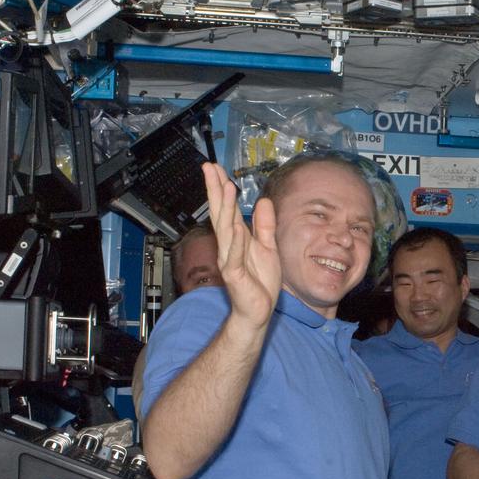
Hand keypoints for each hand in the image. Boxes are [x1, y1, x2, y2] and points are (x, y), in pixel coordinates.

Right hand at [203, 162, 279, 330]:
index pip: (228, 208)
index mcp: (238, 238)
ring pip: (226, 229)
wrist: (258, 311)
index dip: (222, 188)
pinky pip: (234, 256)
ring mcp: (229, 259)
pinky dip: (235, 242)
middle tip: (211, 168)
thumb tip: (263, 202)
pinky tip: (235, 227)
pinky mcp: (234, 275)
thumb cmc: (260, 282)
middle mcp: (229, 245)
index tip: (217, 168)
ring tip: (226, 186)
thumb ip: (265, 226)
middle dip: (216, 190)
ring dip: (226, 208)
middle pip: (221, 212)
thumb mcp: (268, 247)